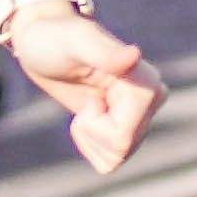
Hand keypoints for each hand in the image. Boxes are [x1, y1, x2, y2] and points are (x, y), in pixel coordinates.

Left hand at [9, 0, 161, 171]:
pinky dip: (92, 143)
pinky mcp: (129, 125)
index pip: (123, 136)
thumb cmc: (55, 37)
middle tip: (85, 101)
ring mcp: (142, 114)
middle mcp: (152, 98)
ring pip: (118, 156)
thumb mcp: (74, 42)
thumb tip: (134, 56)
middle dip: (91, 131)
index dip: (93, 124)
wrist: (44, 42)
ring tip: (86, 104)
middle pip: (121, 149)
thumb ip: (104, 52)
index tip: (88, 97)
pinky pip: (113, 159)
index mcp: (146, 82)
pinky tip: (88, 115)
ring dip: (91, 137)